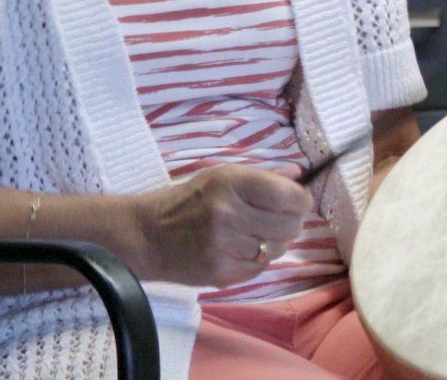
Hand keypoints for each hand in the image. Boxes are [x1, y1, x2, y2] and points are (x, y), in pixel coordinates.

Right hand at [130, 164, 312, 286]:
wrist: (146, 235)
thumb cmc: (189, 201)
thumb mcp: (222, 176)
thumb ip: (262, 177)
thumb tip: (299, 174)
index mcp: (231, 182)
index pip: (289, 196)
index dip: (300, 201)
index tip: (297, 203)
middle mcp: (227, 212)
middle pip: (290, 226)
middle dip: (290, 224)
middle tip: (275, 222)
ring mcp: (222, 245)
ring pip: (276, 249)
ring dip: (271, 244)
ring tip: (251, 236)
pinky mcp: (218, 272)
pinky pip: (259, 269)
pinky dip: (255, 262)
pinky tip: (238, 252)